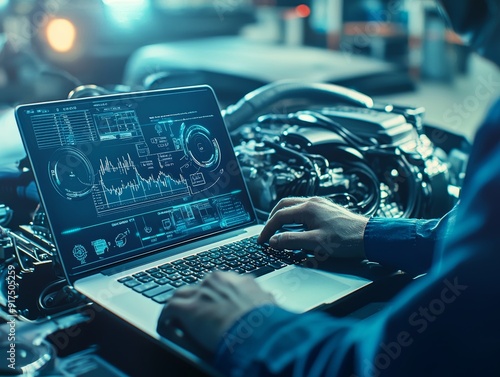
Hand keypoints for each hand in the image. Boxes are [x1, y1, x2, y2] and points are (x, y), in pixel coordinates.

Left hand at [158, 271, 275, 352]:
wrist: (257, 330)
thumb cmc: (266, 321)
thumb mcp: (269, 305)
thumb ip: (264, 300)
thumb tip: (269, 300)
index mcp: (237, 280)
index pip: (220, 283)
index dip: (215, 294)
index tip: (214, 303)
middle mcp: (217, 282)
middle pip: (200, 286)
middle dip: (197, 297)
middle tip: (197, 310)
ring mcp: (201, 293)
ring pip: (182, 293)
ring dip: (180, 304)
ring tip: (177, 315)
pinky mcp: (188, 308)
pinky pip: (169, 308)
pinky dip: (166, 316)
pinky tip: (165, 323)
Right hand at [258, 196, 368, 258]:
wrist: (369, 237)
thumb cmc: (346, 240)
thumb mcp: (315, 243)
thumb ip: (292, 241)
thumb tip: (274, 241)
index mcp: (308, 209)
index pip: (280, 216)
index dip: (268, 229)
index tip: (263, 240)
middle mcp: (313, 202)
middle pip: (284, 205)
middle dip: (272, 218)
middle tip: (267, 231)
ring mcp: (320, 204)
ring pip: (294, 205)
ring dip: (283, 216)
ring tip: (278, 229)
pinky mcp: (326, 209)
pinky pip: (304, 208)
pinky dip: (294, 216)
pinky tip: (296, 226)